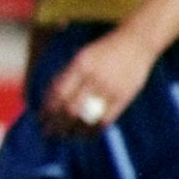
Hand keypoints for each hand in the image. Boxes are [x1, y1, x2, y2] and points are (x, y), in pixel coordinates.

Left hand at [40, 28, 154, 134]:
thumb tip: (48, 99)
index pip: (58, 94)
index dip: (48, 110)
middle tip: (48, 132)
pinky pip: (105, 120)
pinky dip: (93, 131)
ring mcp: (110, 88)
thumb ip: (67, 76)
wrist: (137, 42)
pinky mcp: (124, 97)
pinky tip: (85, 135)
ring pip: (87, 118)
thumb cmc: (104, 51)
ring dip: (73, 131)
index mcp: (80, 65)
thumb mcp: (82, 57)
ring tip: (65, 136)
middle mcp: (94, 78)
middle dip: (56, 124)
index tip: (41, 119)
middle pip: (70, 109)